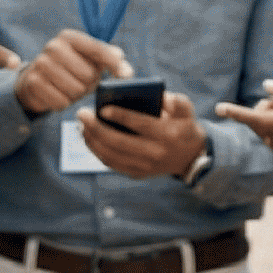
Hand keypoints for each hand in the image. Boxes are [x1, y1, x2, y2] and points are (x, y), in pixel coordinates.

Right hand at [12, 30, 131, 115]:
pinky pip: (61, 102)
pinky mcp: (33, 82)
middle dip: (89, 84)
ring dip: (77, 95)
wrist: (36, 79)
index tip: (125, 76)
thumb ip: (111, 61)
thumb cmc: (71, 68)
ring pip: (76, 90)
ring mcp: (41, 64)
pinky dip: (64, 103)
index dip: (114, 64)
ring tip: (70, 87)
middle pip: (88, 75)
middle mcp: (54, 47)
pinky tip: (58, 94)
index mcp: (70, 37)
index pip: (98, 50)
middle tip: (82, 82)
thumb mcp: (90, 59)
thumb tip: (127, 73)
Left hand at [75, 92, 207, 180]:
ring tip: (81, 126)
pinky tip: (89, 139)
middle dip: (96, 128)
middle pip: (119, 142)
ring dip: (92, 141)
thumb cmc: (184, 126)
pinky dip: (97, 152)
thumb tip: (160, 97)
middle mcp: (155, 153)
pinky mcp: (137, 174)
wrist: (191, 157)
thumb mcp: (187, 110)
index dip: (120, 116)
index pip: (140, 125)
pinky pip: (111, 164)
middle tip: (82, 114)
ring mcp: (145, 167)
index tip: (102, 108)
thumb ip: (176, 100)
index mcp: (167, 135)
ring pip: (111, 156)